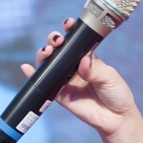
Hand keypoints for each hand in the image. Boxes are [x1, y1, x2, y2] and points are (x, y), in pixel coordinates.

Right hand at [22, 18, 137, 137]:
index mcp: (87, 59)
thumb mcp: (109, 77)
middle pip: (58, 50)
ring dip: (44, 55)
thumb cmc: (116, 93)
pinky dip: (32, 75)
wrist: (116, 118)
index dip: (69, 30)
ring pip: (49, 64)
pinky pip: (44, 84)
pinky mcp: (59, 95)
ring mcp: (65, 80)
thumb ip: (94, 69)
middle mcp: (74, 67)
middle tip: (58, 40)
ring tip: (47, 51)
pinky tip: (26, 68)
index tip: (68, 24)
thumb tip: (82, 62)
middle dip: (54, 40)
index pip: (75, 41)